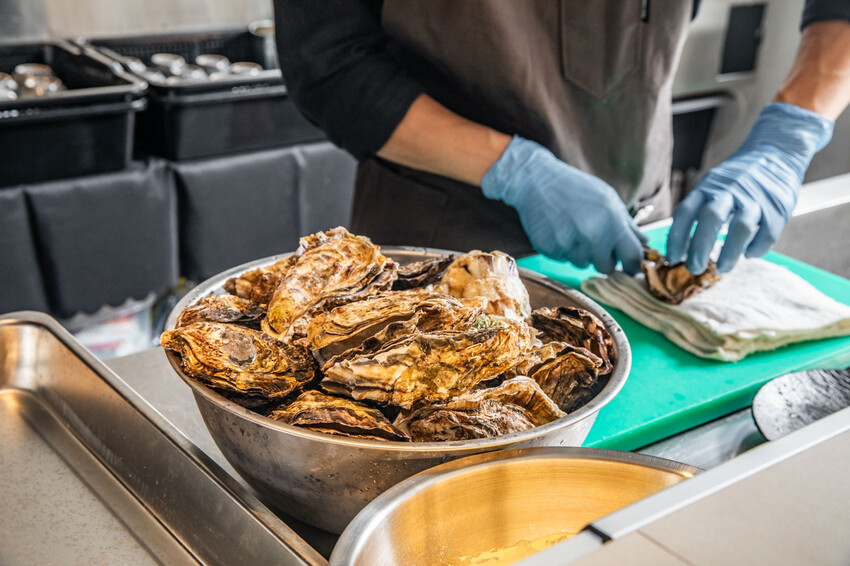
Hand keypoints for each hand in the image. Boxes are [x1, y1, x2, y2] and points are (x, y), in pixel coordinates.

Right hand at [481, 136, 644, 274]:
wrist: (536, 181)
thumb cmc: (576, 188)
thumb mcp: (607, 199)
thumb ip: (627, 224)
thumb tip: (645, 244)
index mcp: (611, 221)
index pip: (632, 258)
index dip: (632, 264)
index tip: (629, 264)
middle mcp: (591, 235)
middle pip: (606, 267)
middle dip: (604, 258)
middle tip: (596, 241)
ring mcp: (568, 243)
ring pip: (583, 264)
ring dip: (581, 252)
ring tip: (574, 229)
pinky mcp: (549, 249)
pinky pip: (563, 259)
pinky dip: (563, 249)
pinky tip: (559, 229)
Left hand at [667, 102, 833, 273]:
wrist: (776, 152)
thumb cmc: (736, 179)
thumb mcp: (712, 185)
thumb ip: (698, 208)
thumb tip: (680, 246)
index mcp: (708, 186)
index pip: (685, 211)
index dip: (676, 237)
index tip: (672, 258)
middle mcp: (730, 190)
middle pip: (710, 218)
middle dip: (699, 247)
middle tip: (694, 269)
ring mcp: (756, 197)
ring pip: (741, 228)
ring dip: (729, 253)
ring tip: (722, 269)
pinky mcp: (779, 206)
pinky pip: (767, 233)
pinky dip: (757, 248)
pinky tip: (749, 254)